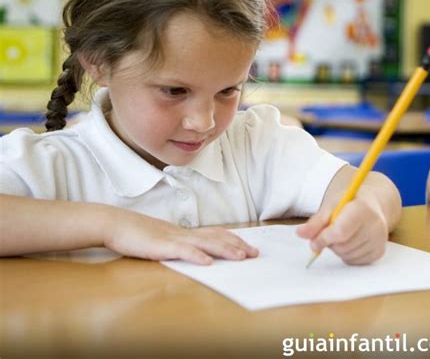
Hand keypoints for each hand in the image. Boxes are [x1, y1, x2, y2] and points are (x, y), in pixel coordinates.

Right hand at [103, 209, 258, 264]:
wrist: (117, 223)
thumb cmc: (139, 233)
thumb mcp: (164, 239)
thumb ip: (180, 244)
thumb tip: (196, 252)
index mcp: (184, 232)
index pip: (214, 233)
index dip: (233, 240)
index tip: (248, 247)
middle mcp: (183, 233)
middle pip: (215, 237)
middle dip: (236, 245)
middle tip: (254, 253)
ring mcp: (172, 238)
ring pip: (204, 243)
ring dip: (224, 249)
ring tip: (241, 257)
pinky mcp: (160, 246)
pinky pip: (181, 251)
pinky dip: (196, 256)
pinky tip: (207, 262)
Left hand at [297, 187, 388, 264]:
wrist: (370, 206)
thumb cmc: (347, 204)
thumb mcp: (330, 206)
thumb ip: (315, 222)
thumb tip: (300, 234)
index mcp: (362, 208)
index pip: (340, 231)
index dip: (323, 238)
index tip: (313, 243)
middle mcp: (375, 225)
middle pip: (342, 245)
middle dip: (329, 242)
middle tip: (329, 232)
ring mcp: (379, 240)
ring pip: (347, 255)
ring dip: (337, 249)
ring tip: (341, 234)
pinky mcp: (379, 252)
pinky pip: (354, 262)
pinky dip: (346, 255)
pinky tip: (349, 241)